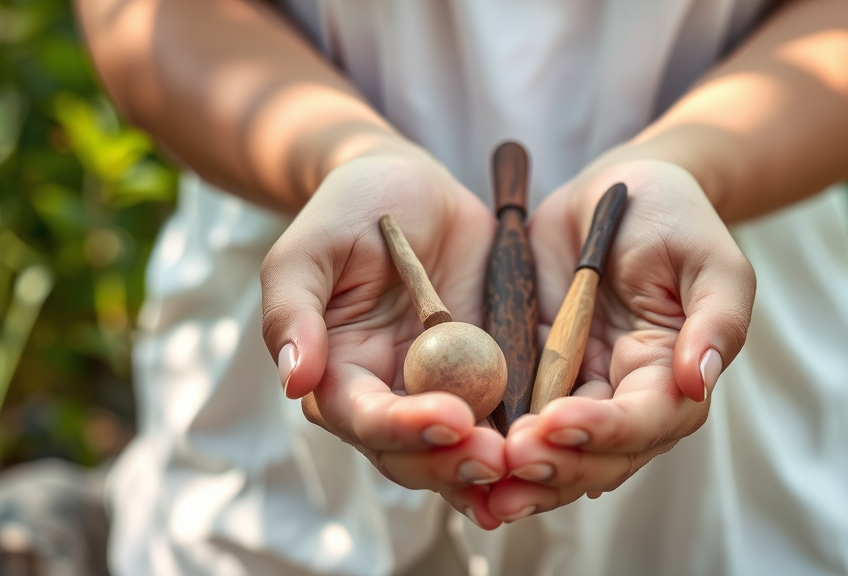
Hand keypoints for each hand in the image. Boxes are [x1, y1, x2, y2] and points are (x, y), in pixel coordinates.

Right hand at [261, 145, 505, 528]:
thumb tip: (293, 380)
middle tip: (498, 458)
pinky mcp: (484, 380)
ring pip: (457, 451)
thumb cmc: (352, 208)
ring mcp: (439, 392)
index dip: (403, 426)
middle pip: (411, 454)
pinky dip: (523, 444)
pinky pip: (502, 422)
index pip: (363, 418)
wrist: (414, 188)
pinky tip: (553, 454)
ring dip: (488, 468)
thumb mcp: (311, 247)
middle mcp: (386, 395)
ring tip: (527, 464)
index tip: (452, 416)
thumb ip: (293, 309)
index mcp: (338, 374)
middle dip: (451, 463)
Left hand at [488, 149, 755, 520]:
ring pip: (554, 452)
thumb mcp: (709, 259)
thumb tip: (700, 381)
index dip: (605, 430)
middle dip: (558, 464)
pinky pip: (513, 419)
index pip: (645, 422)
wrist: (615, 190)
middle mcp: (623, 396)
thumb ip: (717, 320)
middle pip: (598, 455)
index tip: (558, 422)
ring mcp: (575, 389)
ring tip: (485, 481)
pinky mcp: (532, 375)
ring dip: (523, 474)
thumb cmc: (672, 217)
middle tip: (512, 460)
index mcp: (670, 376)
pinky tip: (462, 457)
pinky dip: (493, 444)